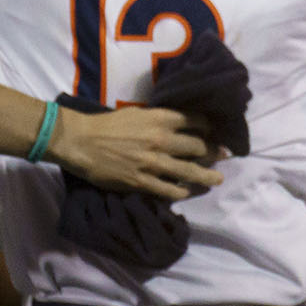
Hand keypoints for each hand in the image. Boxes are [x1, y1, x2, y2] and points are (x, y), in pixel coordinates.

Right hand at [47, 104, 223, 200]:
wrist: (81, 141)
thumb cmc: (108, 124)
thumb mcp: (138, 113)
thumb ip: (160, 118)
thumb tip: (179, 123)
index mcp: (161, 119)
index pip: (196, 121)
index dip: (209, 127)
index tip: (215, 132)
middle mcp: (162, 140)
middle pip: (197, 147)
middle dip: (213, 152)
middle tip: (223, 156)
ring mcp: (153, 162)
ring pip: (189, 171)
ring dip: (206, 176)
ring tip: (218, 179)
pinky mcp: (141, 181)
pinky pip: (168, 189)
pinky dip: (180, 191)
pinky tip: (187, 192)